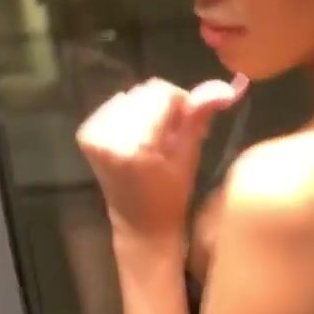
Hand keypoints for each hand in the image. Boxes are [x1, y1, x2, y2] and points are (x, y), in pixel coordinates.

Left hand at [76, 73, 248, 238]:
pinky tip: (133, 142)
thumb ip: (200, 116)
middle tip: (167, 140)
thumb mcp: (189, 156)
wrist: (140, 226)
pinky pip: (113, 106)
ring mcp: (95, 135)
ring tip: (151, 143)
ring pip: (129, 96)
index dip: (180, 105)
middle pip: (145, 91)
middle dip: (161, 109)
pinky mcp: (86, 135)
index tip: (185, 128)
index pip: (163, 92)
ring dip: (144, 113)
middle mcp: (110, 136)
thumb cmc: (171, 197)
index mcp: (138, 144)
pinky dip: (127, 118)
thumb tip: (227, 86)